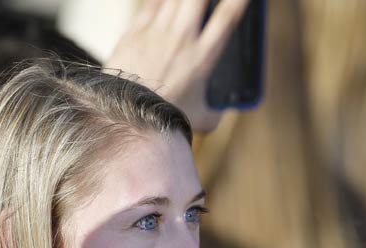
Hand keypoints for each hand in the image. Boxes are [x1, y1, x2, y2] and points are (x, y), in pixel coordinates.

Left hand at [106, 0, 250, 131]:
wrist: (127, 112)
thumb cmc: (164, 117)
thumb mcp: (199, 117)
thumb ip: (214, 112)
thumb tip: (220, 114)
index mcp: (203, 57)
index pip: (227, 18)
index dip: (239, 1)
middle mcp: (182, 38)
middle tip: (208, 1)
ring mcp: (158, 30)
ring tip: (188, 4)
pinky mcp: (136, 29)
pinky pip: (152, 2)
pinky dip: (161, 0)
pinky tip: (166, 2)